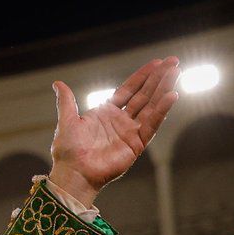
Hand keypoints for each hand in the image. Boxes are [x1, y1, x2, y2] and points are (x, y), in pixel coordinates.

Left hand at [46, 56, 180, 207]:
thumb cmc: (68, 151)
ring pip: (151, 106)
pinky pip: (152, 124)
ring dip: (163, 89)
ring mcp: (130, 131)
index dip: (142, 76)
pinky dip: (162, 110)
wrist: (73, 173)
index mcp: (106, 112)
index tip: (157, 62)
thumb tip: (57, 83)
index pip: (128, 89)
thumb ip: (66, 102)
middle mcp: (120, 120)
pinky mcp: (137, 144)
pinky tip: (171, 96)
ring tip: (175, 72)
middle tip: (173, 61)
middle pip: (144, 94)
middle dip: (158, 78)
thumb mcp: (67, 121)